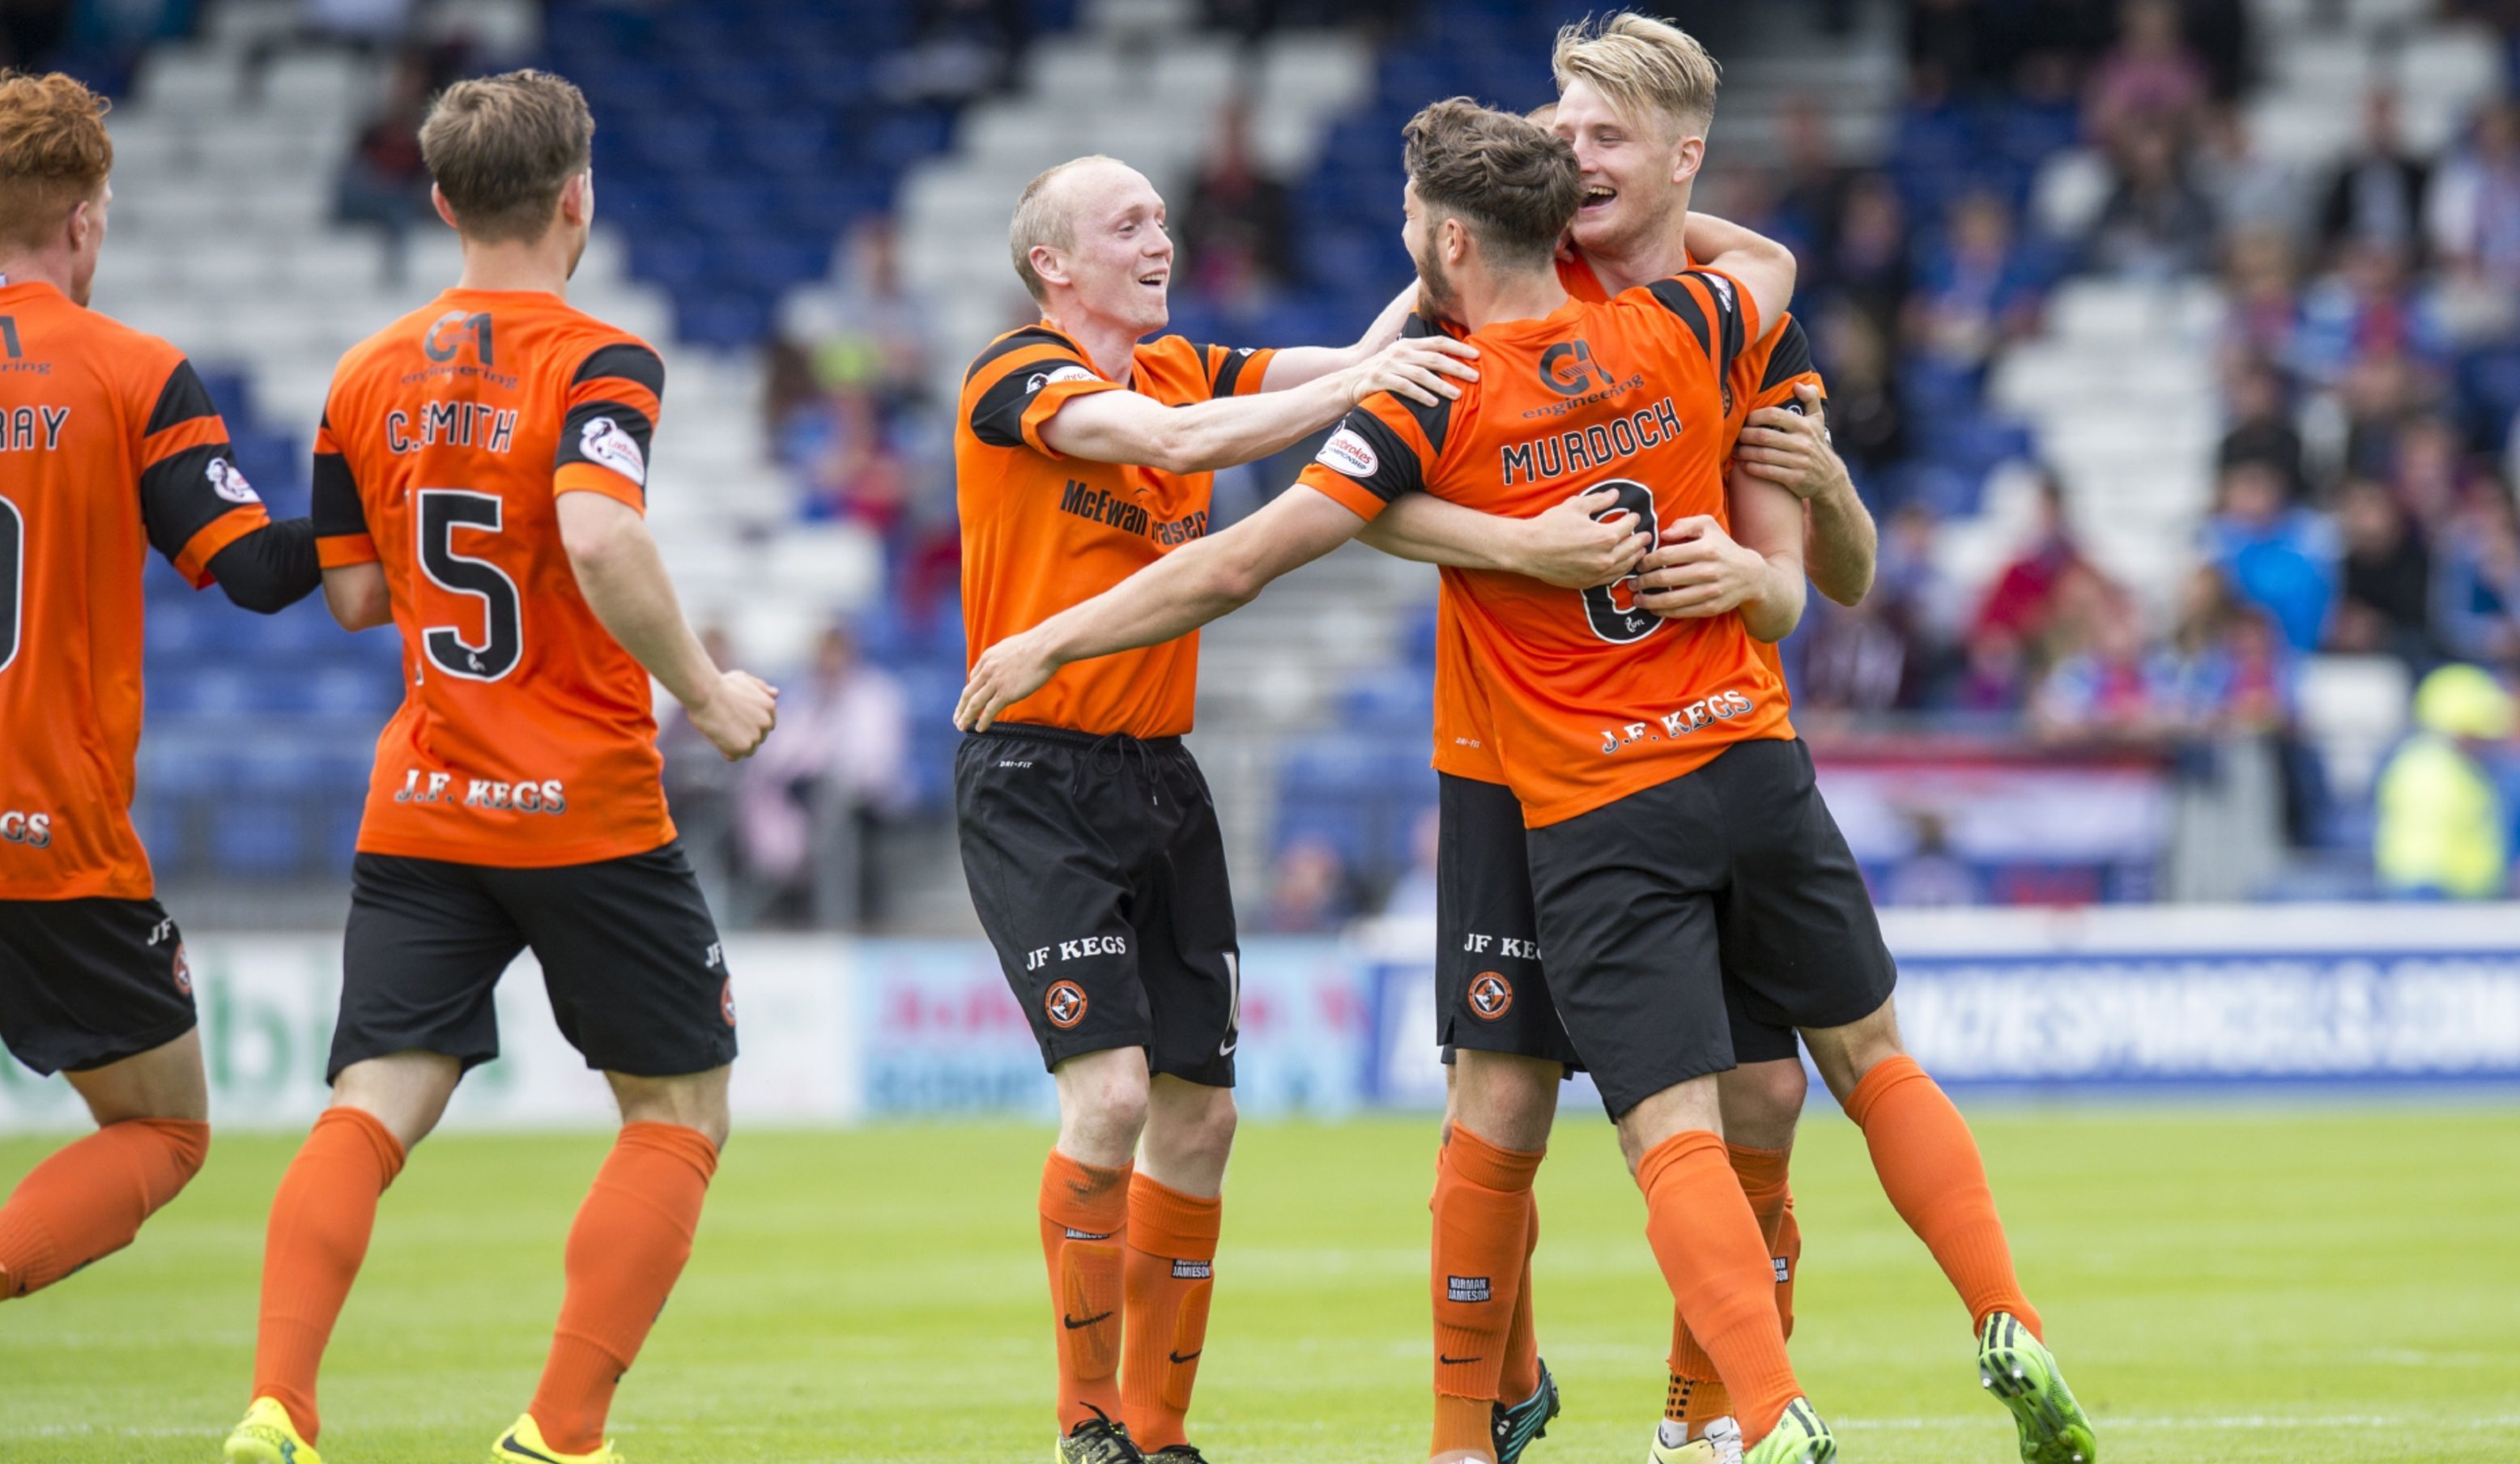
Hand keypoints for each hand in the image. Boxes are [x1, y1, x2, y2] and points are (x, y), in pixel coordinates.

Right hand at [690, 670, 778, 759]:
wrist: (706, 692)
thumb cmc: (720, 685)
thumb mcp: (744, 679)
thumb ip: (761, 688)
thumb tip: (776, 693)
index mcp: (770, 707)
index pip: (764, 724)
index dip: (748, 723)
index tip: (734, 717)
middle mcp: (767, 723)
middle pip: (756, 738)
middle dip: (743, 734)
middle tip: (725, 722)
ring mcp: (757, 737)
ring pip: (746, 749)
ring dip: (734, 743)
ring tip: (720, 728)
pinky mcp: (744, 748)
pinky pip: (733, 756)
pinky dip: (724, 750)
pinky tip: (717, 736)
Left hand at [954, 631, 1059, 732]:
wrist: (1044, 647)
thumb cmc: (1034, 645)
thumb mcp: (1009, 646)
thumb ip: (1001, 657)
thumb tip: (1002, 662)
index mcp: (987, 658)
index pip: (974, 677)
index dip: (971, 690)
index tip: (969, 700)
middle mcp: (987, 670)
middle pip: (968, 692)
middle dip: (961, 708)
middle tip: (956, 719)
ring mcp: (995, 683)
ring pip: (975, 703)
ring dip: (966, 717)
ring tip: (962, 727)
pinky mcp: (1006, 693)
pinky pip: (990, 710)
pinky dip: (983, 721)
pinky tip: (980, 728)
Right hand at [1349, 334, 1478, 407]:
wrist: (1347, 383)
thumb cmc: (1381, 375)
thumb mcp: (1400, 361)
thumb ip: (1421, 359)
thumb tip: (1452, 364)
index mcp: (1408, 345)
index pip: (1438, 342)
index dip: (1458, 348)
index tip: (1477, 355)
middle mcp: (1400, 352)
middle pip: (1434, 358)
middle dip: (1457, 367)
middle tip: (1475, 377)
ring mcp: (1389, 366)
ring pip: (1421, 374)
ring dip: (1441, 385)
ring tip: (1457, 395)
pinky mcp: (1379, 380)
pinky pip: (1404, 387)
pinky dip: (1420, 395)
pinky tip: (1433, 404)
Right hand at [1514, 486, 1654, 587]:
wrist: (1530, 550)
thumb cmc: (1551, 525)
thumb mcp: (1576, 506)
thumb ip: (1599, 500)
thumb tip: (1615, 495)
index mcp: (1606, 536)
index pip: (1628, 526)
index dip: (1633, 518)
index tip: (1633, 515)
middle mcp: (1607, 557)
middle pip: (1632, 547)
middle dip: (1640, 539)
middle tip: (1647, 535)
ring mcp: (1598, 573)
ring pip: (1625, 565)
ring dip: (1635, 557)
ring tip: (1640, 551)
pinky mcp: (1589, 583)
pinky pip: (1612, 578)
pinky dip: (1622, 571)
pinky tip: (1623, 566)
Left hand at [1635, 515, 1767, 619]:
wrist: (1750, 575)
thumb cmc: (1723, 547)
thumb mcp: (1708, 526)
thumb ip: (1685, 524)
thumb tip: (1664, 534)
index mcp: (1705, 549)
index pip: (1666, 555)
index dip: (1647, 560)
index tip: (1638, 564)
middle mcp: (1708, 571)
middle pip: (1665, 577)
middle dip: (1643, 581)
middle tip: (1631, 582)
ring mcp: (1710, 591)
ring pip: (1671, 599)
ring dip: (1649, 600)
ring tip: (1637, 598)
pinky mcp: (1711, 608)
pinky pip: (1682, 612)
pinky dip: (1664, 612)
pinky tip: (1653, 608)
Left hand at [1731, 384, 1844, 501]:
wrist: (1830, 478)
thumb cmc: (1816, 445)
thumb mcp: (1818, 421)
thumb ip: (1811, 398)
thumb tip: (1797, 385)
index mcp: (1804, 426)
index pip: (1773, 415)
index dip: (1754, 417)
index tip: (1745, 420)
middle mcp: (1802, 443)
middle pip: (1763, 436)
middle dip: (1745, 436)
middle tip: (1735, 436)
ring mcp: (1799, 462)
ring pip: (1762, 455)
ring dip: (1744, 452)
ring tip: (1735, 450)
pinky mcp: (1795, 479)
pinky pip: (1767, 472)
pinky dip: (1751, 468)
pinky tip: (1743, 465)